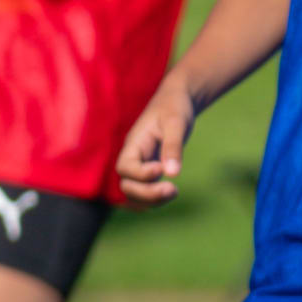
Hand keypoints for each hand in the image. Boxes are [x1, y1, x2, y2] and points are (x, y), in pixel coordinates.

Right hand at [113, 70, 196, 204]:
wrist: (176, 100)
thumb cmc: (175, 107)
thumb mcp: (176, 123)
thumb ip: (173, 146)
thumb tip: (172, 174)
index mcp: (134, 143)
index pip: (125, 167)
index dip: (141, 174)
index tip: (161, 169)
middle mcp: (132, 157)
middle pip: (126, 186)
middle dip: (147, 193)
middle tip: (173, 189)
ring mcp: (139, 165)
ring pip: (133, 193)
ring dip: (151, 200)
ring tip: (174, 192)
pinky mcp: (148, 170)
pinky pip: (142, 193)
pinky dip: (152, 200)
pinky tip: (170, 193)